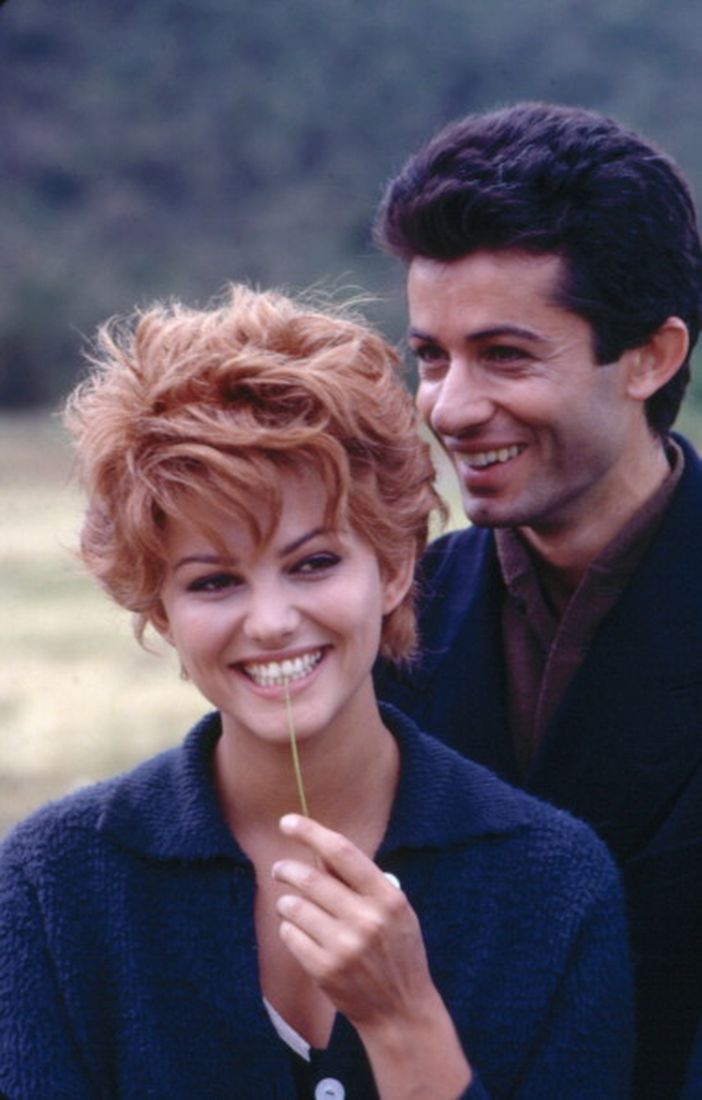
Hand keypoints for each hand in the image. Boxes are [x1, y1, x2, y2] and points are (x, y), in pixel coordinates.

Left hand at [272, 814, 436, 1027]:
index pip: (343, 852)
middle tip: (279, 868)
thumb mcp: (395, 910)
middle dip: (286, 869)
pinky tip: (299, 932)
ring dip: (286, 901)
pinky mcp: (324, 970)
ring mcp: (344, 947)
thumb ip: (363, 882)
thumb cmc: (396, 951)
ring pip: (294, 907)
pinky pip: (289, 935)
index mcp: (387, 897)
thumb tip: (321, 851)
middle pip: (311, 879)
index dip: (311, 832)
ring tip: (291, 904)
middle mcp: (366, 919)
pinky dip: (288, 928)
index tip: (288, 821)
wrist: (401, 1010)